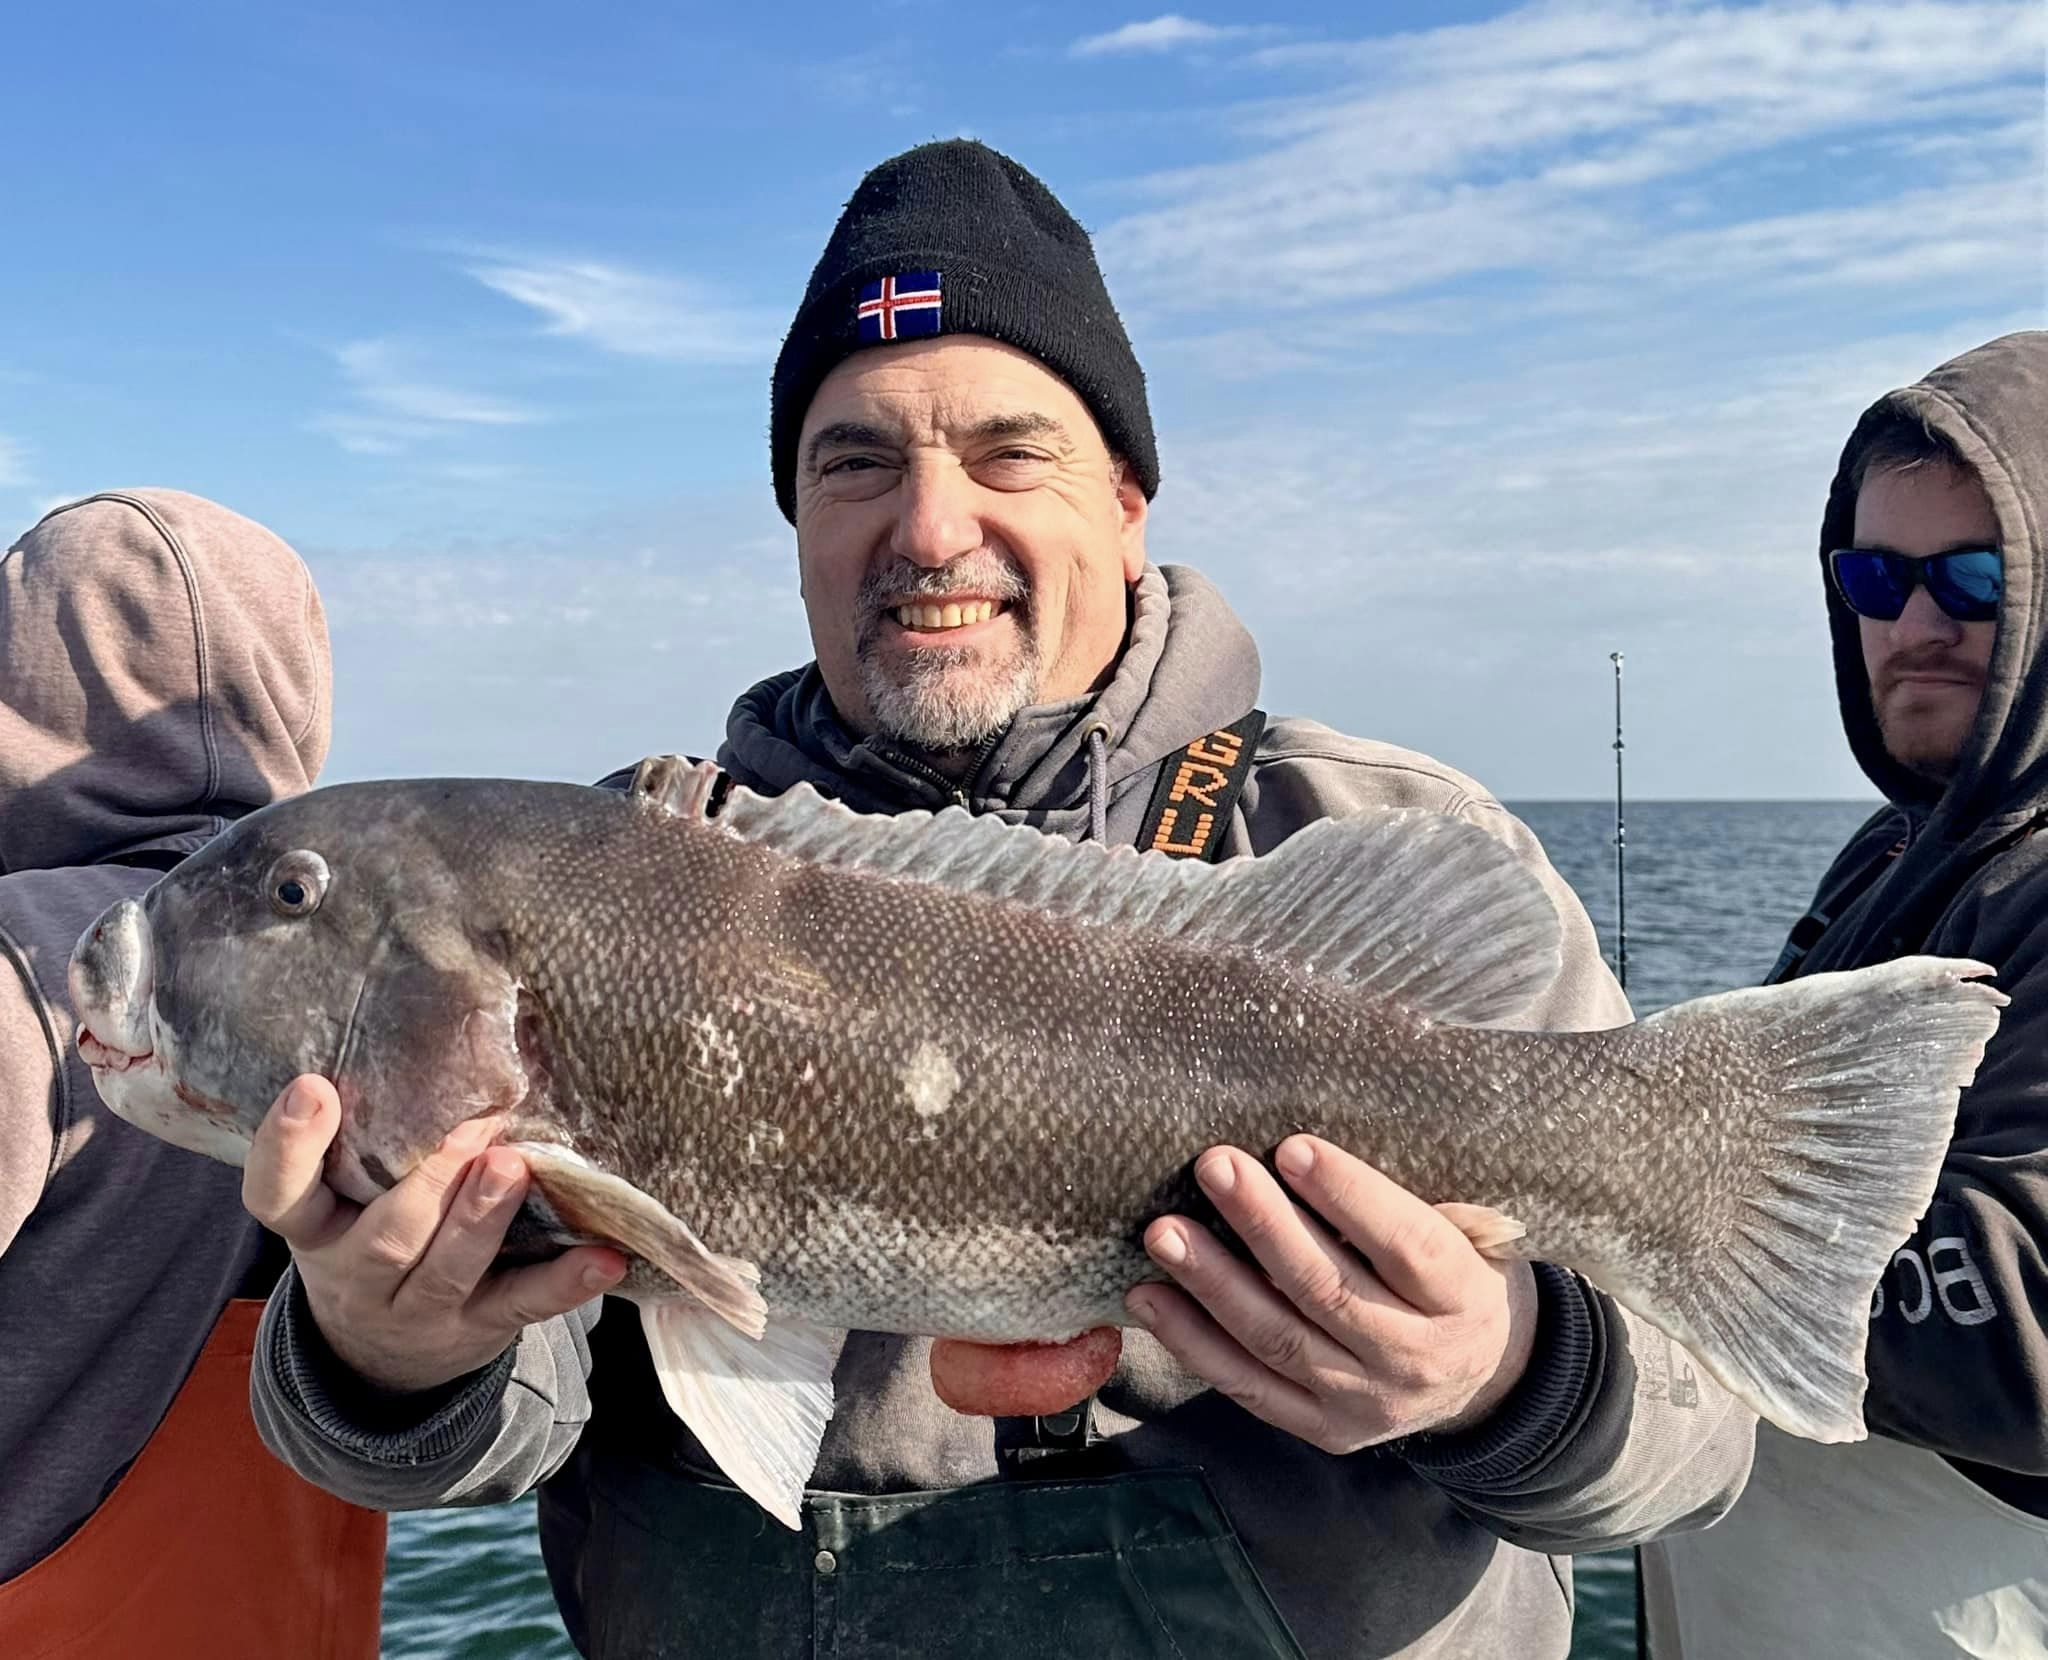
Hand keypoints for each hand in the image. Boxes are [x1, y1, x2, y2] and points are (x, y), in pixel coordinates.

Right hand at [241, 1075, 627, 1395]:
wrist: (376, 1364)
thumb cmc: (368, 1244)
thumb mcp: (340, 1205)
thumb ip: (363, 1146)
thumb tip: (431, 1049)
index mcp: (316, 1231)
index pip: (277, 1194)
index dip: (287, 1144)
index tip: (313, 1086)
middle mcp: (357, 1276)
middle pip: (384, 1238)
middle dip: (429, 1183)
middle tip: (473, 1130)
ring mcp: (419, 1311)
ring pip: (446, 1272)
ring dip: (483, 1220)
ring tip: (514, 1169)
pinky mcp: (479, 1328)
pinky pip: (523, 1305)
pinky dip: (567, 1282)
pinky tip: (605, 1257)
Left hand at [1124, 1136, 1536, 1453]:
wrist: (1485, 1378)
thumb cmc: (1456, 1274)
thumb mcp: (1465, 1234)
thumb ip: (1400, 1201)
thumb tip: (1300, 1149)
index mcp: (1460, 1296)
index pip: (1406, 1244)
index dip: (1348, 1196)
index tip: (1291, 1147)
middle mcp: (1414, 1357)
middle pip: (1328, 1290)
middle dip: (1262, 1225)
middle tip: (1213, 1166)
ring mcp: (1365, 1403)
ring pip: (1278, 1339)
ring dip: (1213, 1282)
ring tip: (1164, 1233)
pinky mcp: (1324, 1430)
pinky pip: (1248, 1388)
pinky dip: (1194, 1343)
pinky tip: (1149, 1300)